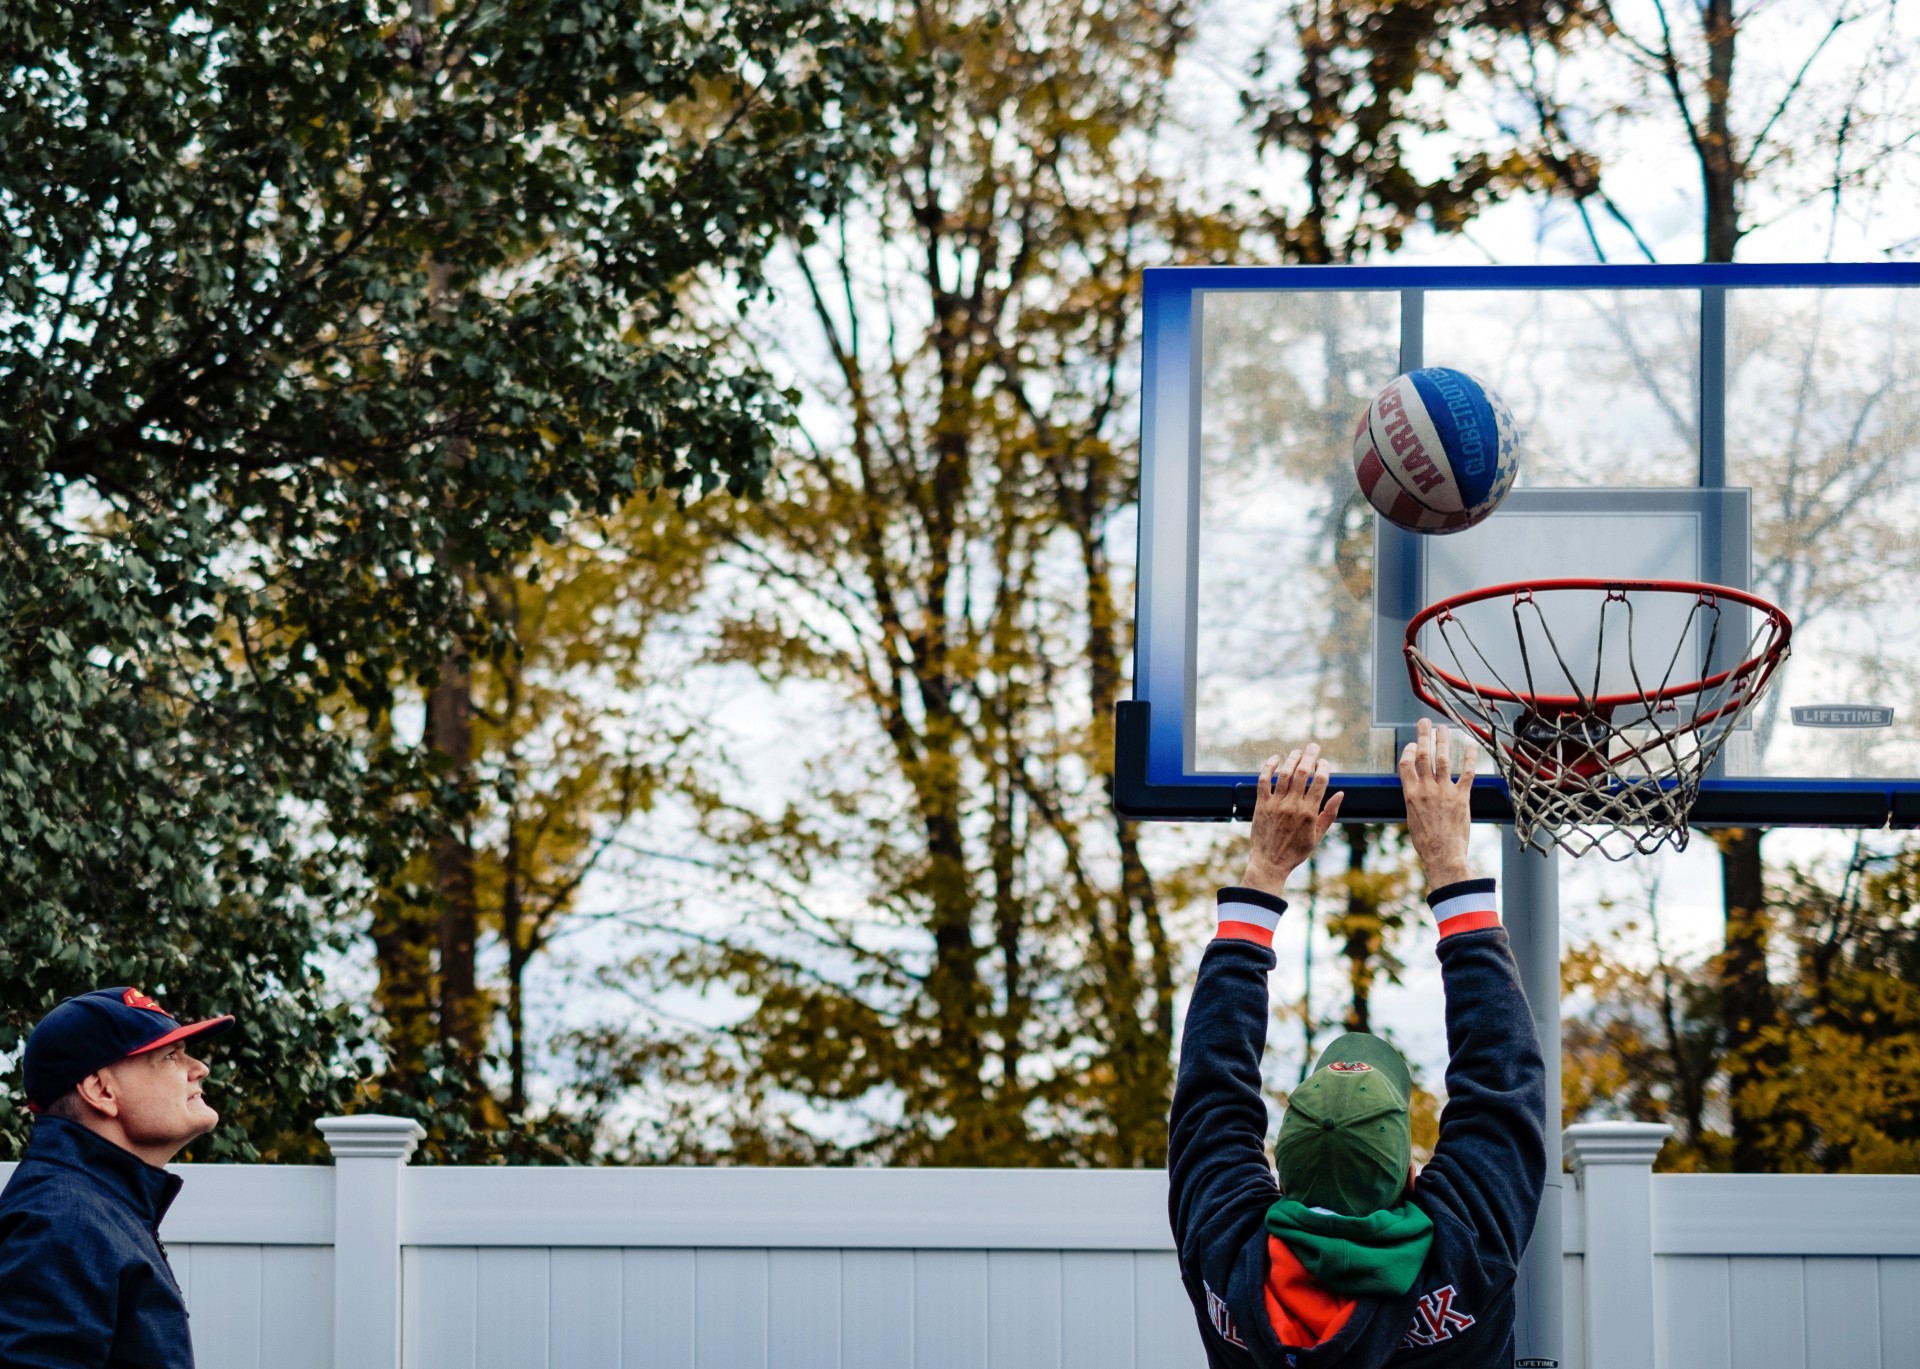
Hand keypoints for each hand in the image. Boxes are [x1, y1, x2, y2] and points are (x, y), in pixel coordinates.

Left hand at [1241, 745, 1344, 895]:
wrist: (1270, 863)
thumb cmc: (1296, 851)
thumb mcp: (1318, 836)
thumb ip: (1329, 813)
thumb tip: (1341, 794)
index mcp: (1309, 813)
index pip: (1319, 782)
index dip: (1323, 767)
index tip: (1324, 762)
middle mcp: (1292, 805)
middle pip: (1302, 773)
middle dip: (1310, 756)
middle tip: (1313, 746)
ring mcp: (1276, 804)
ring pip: (1284, 774)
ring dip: (1291, 759)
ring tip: (1297, 752)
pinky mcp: (1261, 805)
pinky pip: (1263, 781)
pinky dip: (1268, 767)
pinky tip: (1275, 759)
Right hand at [1399, 719, 1476, 888]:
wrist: (1442, 855)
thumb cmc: (1426, 842)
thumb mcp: (1412, 818)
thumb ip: (1415, 800)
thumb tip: (1416, 792)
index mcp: (1410, 794)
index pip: (1405, 765)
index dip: (1407, 751)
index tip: (1411, 744)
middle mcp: (1426, 789)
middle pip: (1422, 756)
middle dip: (1423, 736)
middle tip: (1424, 722)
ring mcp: (1444, 792)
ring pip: (1443, 759)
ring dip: (1443, 741)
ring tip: (1444, 728)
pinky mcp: (1461, 797)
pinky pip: (1467, 773)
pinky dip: (1469, 758)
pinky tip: (1470, 746)